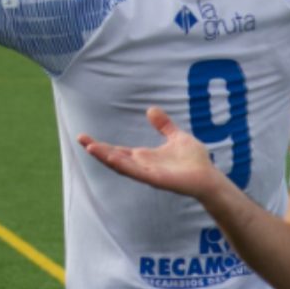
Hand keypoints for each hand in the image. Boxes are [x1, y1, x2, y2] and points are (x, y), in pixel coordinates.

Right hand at [78, 107, 222, 198]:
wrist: (208, 176)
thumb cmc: (195, 160)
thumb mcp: (177, 137)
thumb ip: (164, 125)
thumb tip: (150, 109)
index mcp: (145, 157)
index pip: (118, 150)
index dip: (102, 145)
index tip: (84, 137)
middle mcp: (143, 166)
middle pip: (115, 158)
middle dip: (98, 150)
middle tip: (81, 139)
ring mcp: (148, 174)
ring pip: (122, 166)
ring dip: (106, 158)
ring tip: (90, 148)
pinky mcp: (156, 179)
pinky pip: (137, 172)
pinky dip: (124, 166)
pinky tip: (112, 158)